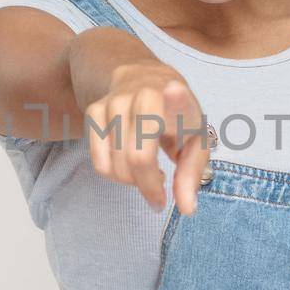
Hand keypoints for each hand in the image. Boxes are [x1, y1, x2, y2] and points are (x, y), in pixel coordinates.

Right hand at [83, 63, 211, 215]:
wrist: (144, 79)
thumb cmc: (176, 116)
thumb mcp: (195, 140)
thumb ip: (191, 174)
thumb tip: (186, 209)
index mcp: (172, 97)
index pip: (172, 99)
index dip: (174, 98)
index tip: (175, 91)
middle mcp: (141, 94)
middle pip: (138, 158)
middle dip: (148, 186)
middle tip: (159, 193)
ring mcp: (113, 102)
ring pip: (114, 165)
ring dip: (131, 182)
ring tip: (147, 174)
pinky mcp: (94, 111)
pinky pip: (99, 162)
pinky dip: (114, 175)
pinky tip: (129, 166)